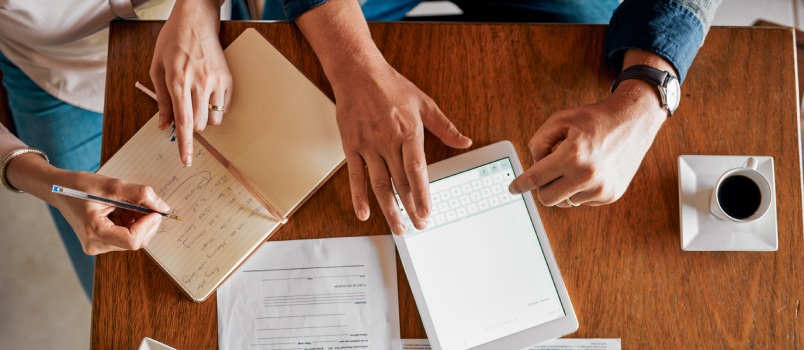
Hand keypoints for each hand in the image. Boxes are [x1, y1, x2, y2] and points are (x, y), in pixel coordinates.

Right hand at [50, 171, 170, 254]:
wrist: (59, 190)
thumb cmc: (80, 186)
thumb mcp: (111, 185)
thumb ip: (139, 194)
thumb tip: (162, 207)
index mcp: (94, 231)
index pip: (132, 240)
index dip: (148, 225)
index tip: (154, 210)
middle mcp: (95, 244)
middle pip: (135, 241)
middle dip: (145, 222)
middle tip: (142, 202)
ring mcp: (97, 246)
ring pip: (133, 239)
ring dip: (138, 221)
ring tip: (126, 204)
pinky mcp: (101, 243)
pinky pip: (126, 237)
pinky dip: (131, 223)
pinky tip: (122, 210)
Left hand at [149, 0, 230, 165]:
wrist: (196, 20)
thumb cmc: (173, 41)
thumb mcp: (157, 68)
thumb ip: (160, 99)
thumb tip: (163, 124)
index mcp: (178, 82)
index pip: (184, 122)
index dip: (185, 145)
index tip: (186, 160)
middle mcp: (199, 83)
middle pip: (200, 125)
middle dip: (192, 126)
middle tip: (184, 112)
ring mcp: (216, 81)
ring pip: (214, 119)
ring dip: (204, 118)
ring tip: (197, 103)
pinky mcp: (228, 79)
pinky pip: (224, 107)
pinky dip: (215, 108)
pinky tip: (207, 94)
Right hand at [334, 63, 471, 233]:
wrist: (357, 72)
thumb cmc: (391, 86)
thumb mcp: (424, 103)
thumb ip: (445, 127)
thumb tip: (465, 142)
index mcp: (408, 132)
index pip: (417, 170)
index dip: (422, 194)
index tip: (428, 213)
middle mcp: (388, 141)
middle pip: (400, 183)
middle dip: (410, 208)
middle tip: (418, 226)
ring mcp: (368, 145)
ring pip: (379, 184)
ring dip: (389, 209)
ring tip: (398, 228)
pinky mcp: (351, 146)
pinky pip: (354, 176)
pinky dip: (358, 196)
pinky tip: (364, 213)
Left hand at [508, 79, 665, 206]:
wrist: (633, 121)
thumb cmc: (593, 119)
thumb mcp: (560, 119)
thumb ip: (538, 142)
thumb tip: (534, 167)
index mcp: (572, 156)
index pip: (536, 178)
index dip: (520, 185)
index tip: (512, 189)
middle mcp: (587, 176)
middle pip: (547, 198)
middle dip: (542, 186)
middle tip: (547, 172)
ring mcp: (601, 189)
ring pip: (565, 201)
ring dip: (563, 187)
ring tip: (576, 165)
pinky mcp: (611, 195)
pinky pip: (582, 200)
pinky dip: (580, 189)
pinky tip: (590, 170)